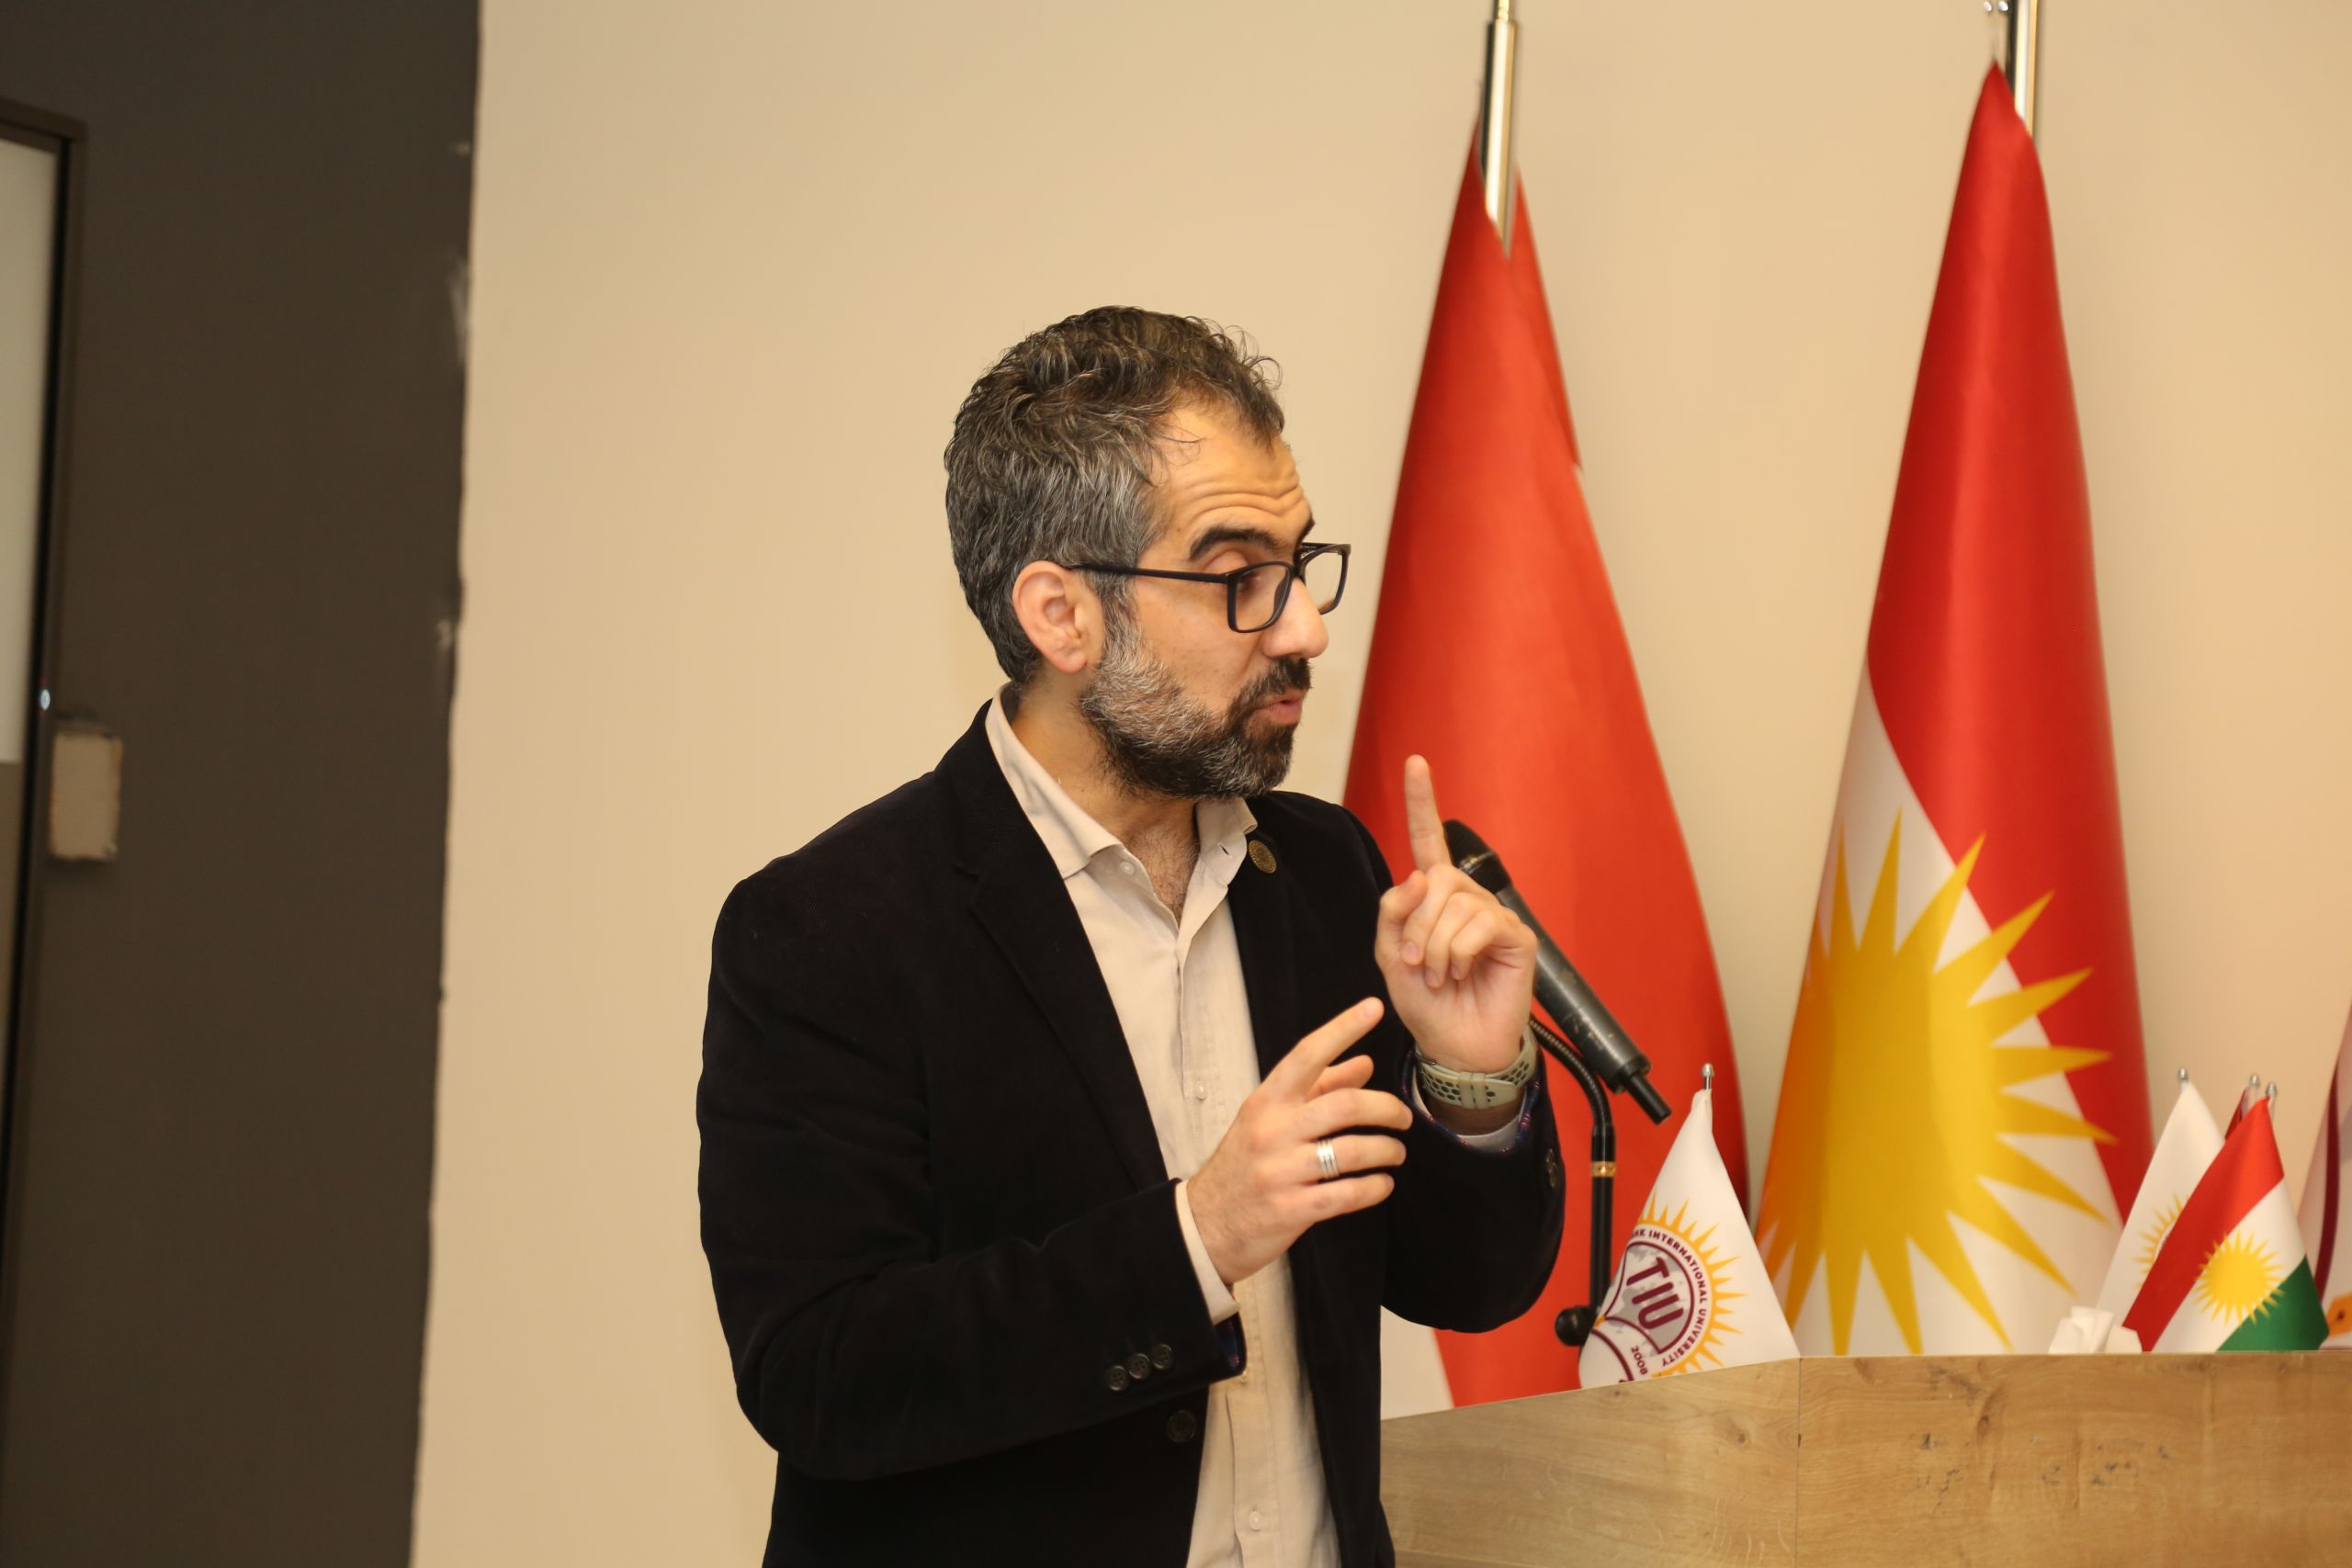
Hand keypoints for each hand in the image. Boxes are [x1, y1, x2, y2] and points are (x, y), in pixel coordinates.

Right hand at [1187, 998, 1411, 1286]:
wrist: (1207, 1223)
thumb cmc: (1243, 1164)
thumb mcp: (1269, 1119)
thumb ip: (1317, 1089)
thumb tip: (1363, 1063)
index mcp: (1266, 1102)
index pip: (1307, 1055)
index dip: (1342, 1028)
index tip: (1373, 1008)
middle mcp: (1272, 1131)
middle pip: (1345, 1105)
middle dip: (1387, 1109)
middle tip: (1402, 1117)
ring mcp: (1280, 1171)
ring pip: (1352, 1151)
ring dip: (1387, 1151)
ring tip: (1395, 1153)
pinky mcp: (1291, 1209)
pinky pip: (1347, 1195)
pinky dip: (1375, 1188)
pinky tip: (1382, 1184)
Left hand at [1374, 755, 1536, 1074]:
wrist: (1455, 1046)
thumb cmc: (1427, 1003)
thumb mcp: (1392, 957)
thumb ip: (1394, 914)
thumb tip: (1419, 875)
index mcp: (1434, 898)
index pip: (1428, 841)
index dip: (1422, 802)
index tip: (1416, 763)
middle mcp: (1465, 899)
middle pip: (1436, 879)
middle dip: (1417, 925)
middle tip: (1418, 963)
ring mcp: (1493, 915)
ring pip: (1455, 904)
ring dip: (1436, 946)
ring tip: (1441, 975)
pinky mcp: (1516, 935)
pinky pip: (1480, 924)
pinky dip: (1460, 952)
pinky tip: (1462, 973)